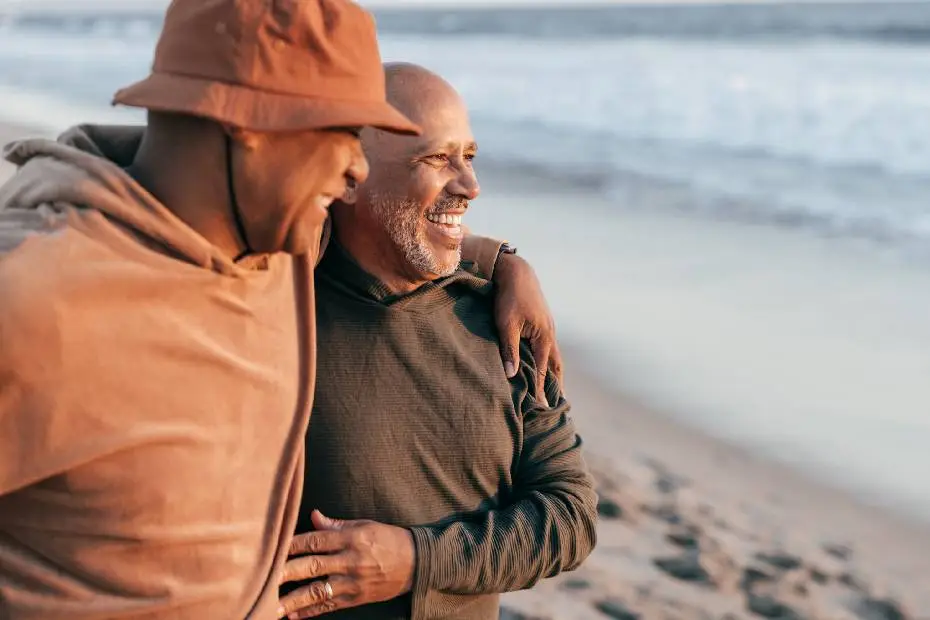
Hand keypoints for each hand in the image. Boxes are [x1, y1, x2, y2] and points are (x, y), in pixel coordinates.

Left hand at [278, 511, 414, 618]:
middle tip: (264, 578)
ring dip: (294, 600)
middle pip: (312, 567)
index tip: (272, 547)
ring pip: (318, 592)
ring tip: (272, 606)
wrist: (417, 563)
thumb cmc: (389, 539)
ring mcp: (354, 582)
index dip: (292, 544)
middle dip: (286, 572)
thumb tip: (313, 516)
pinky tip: (294, 616)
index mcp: (351, 538)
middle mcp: (351, 561)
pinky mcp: (357, 598)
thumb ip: (337, 525)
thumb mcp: (365, 525)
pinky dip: (311, 612)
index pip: (315, 540)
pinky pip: (330, 606)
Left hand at [493, 253, 563, 403]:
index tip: (542, 408)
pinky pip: (549, 347)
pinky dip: (549, 360)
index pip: (543, 371)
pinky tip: (544, 363)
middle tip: (557, 404)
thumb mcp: (506, 325)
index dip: (541, 390)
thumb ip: (509, 349)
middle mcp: (550, 335)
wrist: (517, 272)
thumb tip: (512, 374)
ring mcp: (549, 328)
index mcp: (543, 338)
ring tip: (555, 388)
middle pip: (555, 366)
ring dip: (554, 373)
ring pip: (554, 356)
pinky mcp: (543, 323)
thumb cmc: (509, 298)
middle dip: (555, 385)